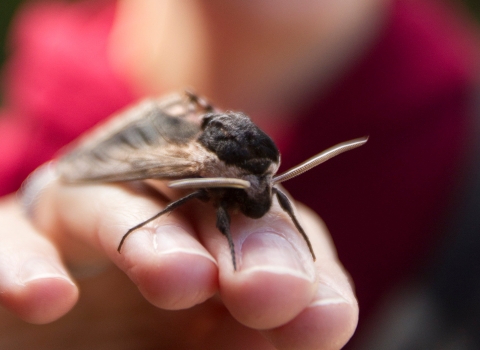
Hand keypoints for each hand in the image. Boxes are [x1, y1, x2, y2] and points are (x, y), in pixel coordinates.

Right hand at [0, 177, 357, 349]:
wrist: (59, 347)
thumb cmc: (139, 345)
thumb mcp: (216, 346)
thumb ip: (256, 334)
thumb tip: (321, 317)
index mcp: (207, 244)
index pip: (267, 227)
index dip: (298, 263)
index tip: (323, 317)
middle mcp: (152, 223)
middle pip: (200, 197)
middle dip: (240, 239)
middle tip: (268, 292)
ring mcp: (80, 228)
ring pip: (110, 199)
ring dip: (147, 235)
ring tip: (180, 278)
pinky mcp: (15, 240)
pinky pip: (12, 236)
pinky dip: (26, 260)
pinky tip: (48, 296)